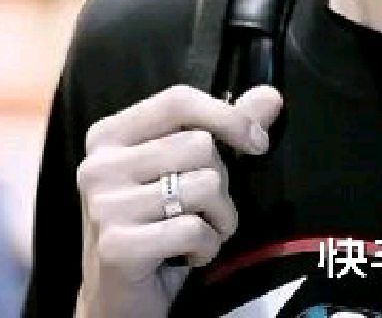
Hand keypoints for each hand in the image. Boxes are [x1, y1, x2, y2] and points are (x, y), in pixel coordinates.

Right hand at [74, 83, 283, 317]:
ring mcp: (103, 206)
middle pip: (200, 145)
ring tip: (200, 230)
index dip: (227, 116)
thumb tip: (271, 97)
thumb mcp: (188, 168)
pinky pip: (193, 229)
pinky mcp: (116, 246)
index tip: (259, 142)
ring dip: (220, 216)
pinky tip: (189, 255)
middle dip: (221, 180)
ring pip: (205, 186)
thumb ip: (227, 127)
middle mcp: (98, 165)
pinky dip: (207, 245)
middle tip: (203, 207)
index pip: (178, 100)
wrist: (117, 298)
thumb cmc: (158, 220)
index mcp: (110, 134)